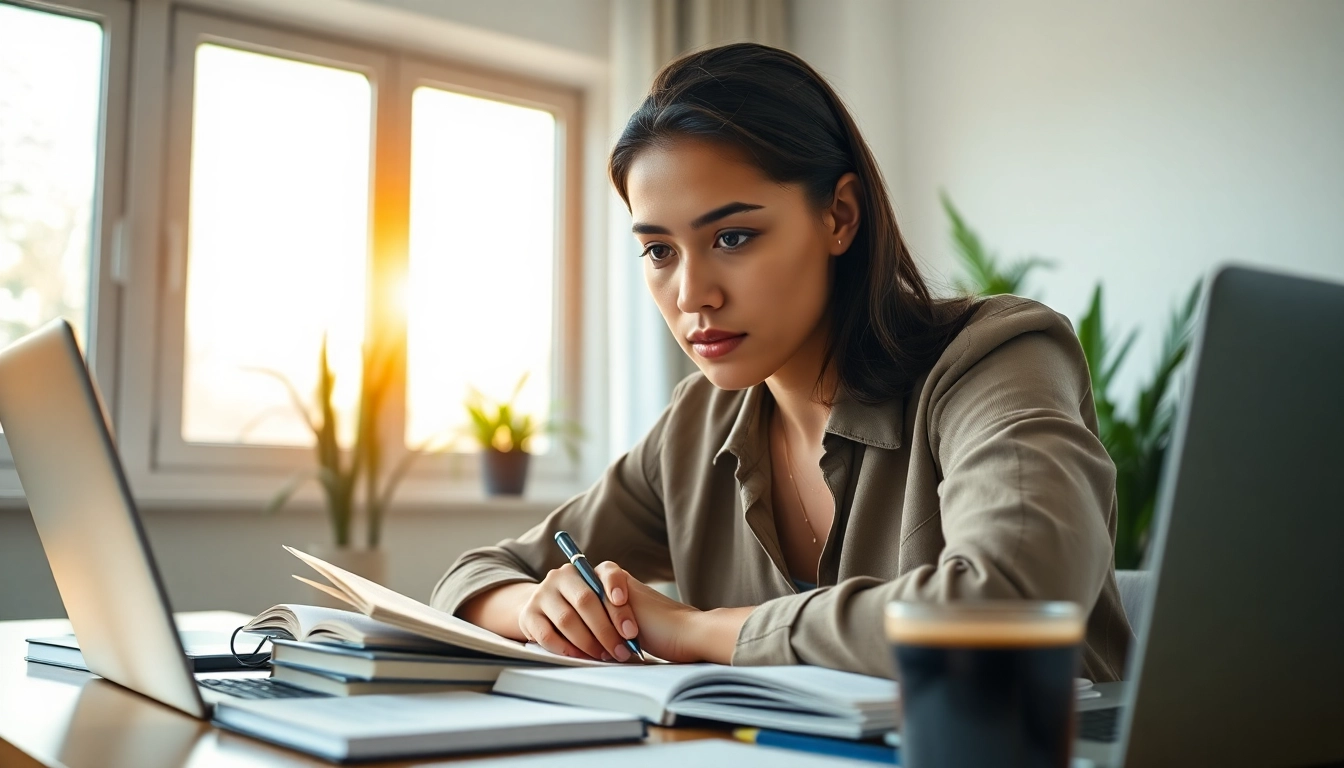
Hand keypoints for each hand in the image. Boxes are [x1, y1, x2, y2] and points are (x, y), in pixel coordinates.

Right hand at [517, 561, 644, 661]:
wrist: (545, 611)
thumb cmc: (582, 609)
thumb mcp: (599, 600)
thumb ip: (615, 608)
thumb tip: (633, 635)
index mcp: (585, 568)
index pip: (607, 571)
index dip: (617, 588)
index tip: (625, 606)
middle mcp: (561, 576)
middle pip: (586, 601)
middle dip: (607, 630)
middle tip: (622, 650)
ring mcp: (542, 594)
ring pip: (567, 620)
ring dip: (588, 643)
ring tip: (604, 655)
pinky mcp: (529, 615)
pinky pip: (548, 635)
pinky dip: (566, 649)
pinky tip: (580, 656)